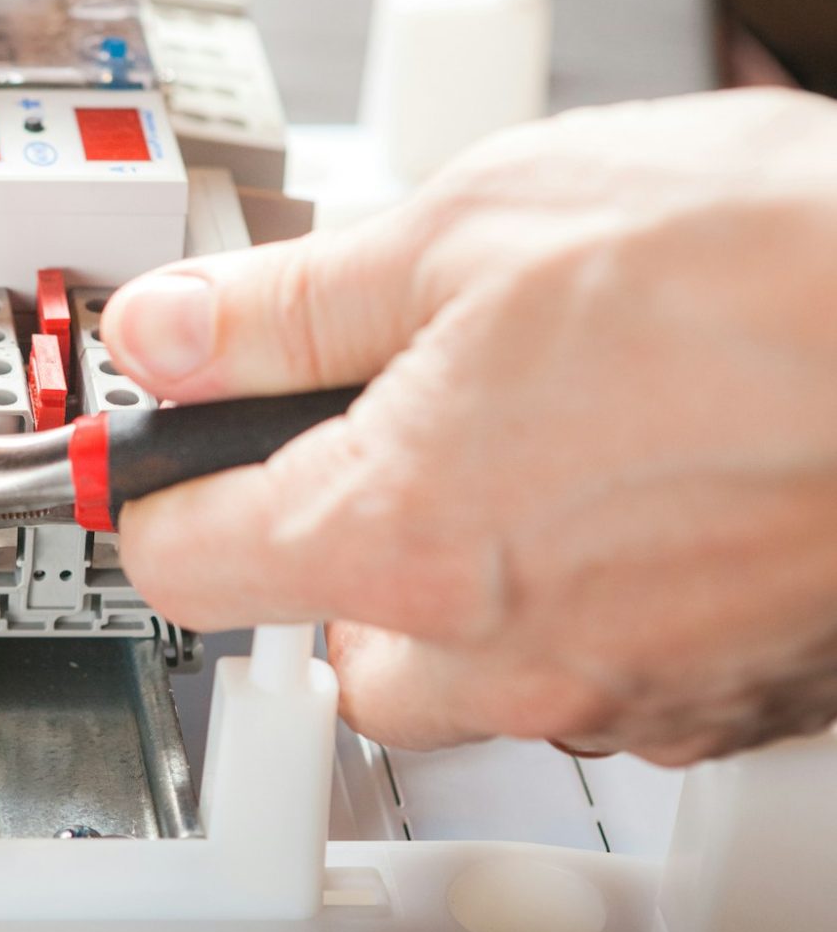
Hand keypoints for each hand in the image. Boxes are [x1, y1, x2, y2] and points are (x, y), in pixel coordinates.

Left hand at [102, 88, 836, 763]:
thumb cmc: (769, 268)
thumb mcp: (471, 226)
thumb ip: (286, 305)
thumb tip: (170, 331)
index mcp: (397, 535)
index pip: (182, 563)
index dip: (162, 490)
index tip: (169, 452)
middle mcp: (499, 652)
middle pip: (324, 643)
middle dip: (340, 541)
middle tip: (410, 421)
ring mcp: (622, 694)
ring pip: (467, 674)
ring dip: (474, 580)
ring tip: (558, 440)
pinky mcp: (725, 705)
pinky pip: (600, 678)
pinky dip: (597, 602)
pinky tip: (655, 489)